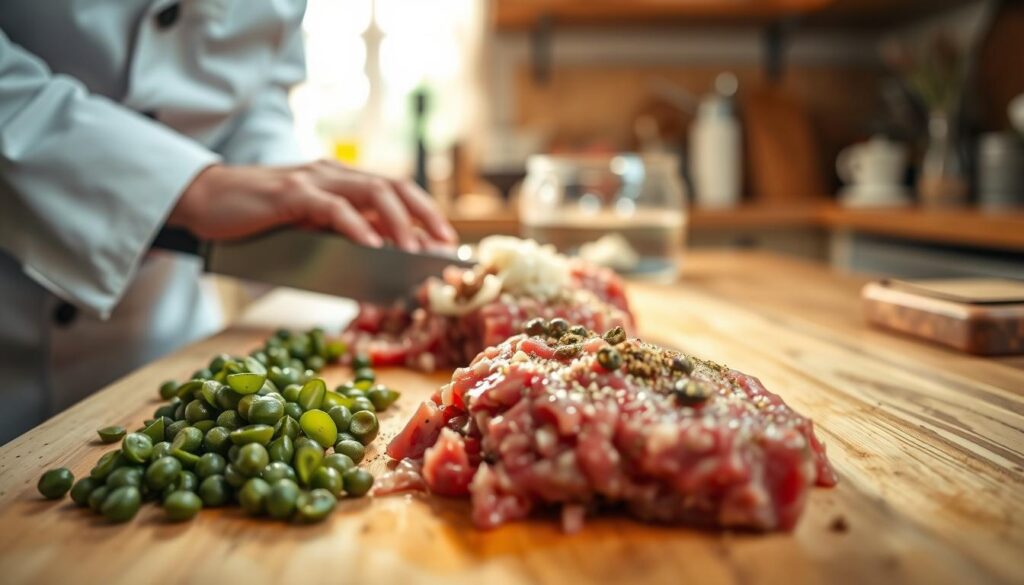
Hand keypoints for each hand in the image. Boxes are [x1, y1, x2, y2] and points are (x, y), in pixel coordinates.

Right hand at [168, 160, 457, 250]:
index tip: (447, 242)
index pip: (397, 191)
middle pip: (395, 187)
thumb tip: (378, 264)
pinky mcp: (291, 194)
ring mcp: (314, 181)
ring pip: (371, 193)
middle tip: (444, 246)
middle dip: (426, 215)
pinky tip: (372, 247)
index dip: (426, 213)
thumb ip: (339, 237)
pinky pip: (333, 208)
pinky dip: (356, 227)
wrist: (205, 202)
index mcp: (342, 182)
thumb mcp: (307, 229)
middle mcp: (334, 174)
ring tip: (414, 253)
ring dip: (398, 224)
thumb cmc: (256, 222)